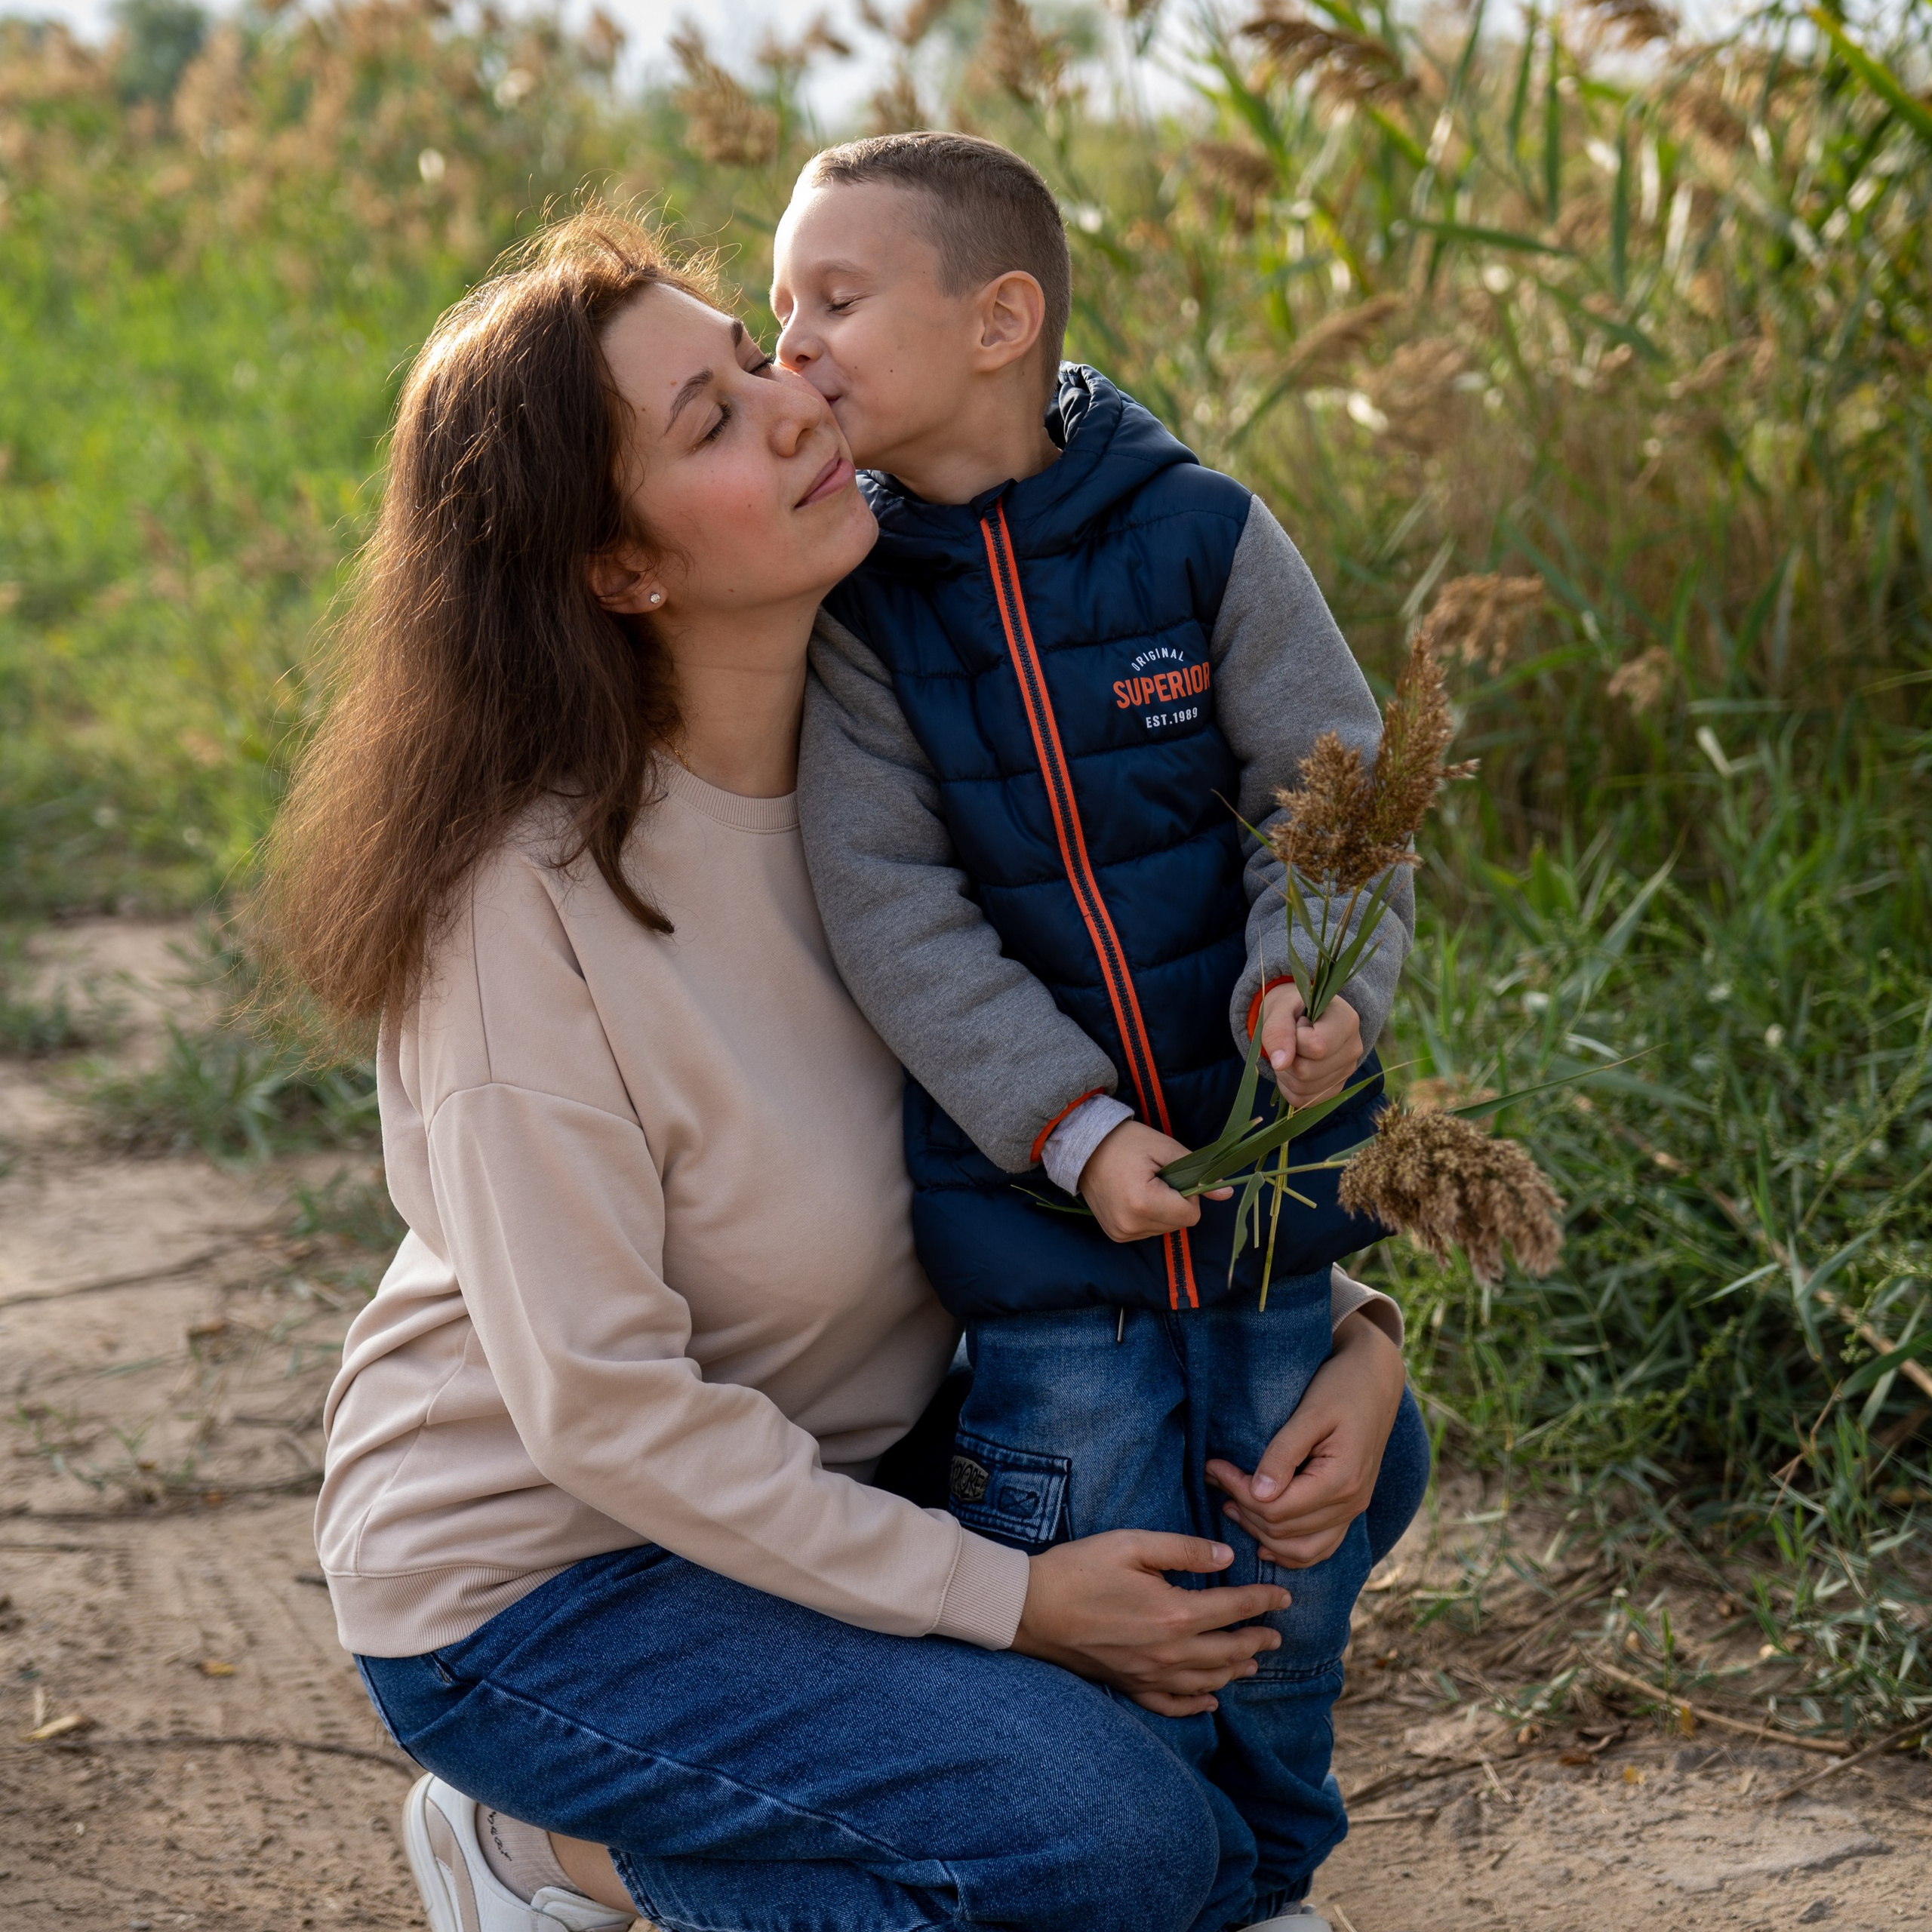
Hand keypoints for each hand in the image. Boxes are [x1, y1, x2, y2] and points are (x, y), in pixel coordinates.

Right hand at [1011, 1530, 1291, 1716]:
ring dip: (1236, 1670)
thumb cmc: (1080, 1568)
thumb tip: (1225, 1557)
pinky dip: (1198, 1704)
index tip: (1284, 1597)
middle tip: (1276, 1634)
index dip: (1262, 1601)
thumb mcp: (1133, 1545)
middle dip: (1257, 1640)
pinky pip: (1173, 1704)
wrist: (1032, 1608)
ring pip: (1207, 1680)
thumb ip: (1183, 1550)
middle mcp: (1169, 1651)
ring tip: (1253, 1662)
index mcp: (1175, 1611)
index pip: (1233, 1607)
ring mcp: (1150, 1674)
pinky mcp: (1129, 1685)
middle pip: (1228, 1650)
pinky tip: (1211, 1700)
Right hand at [1079, 1120, 1230, 1242]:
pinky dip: (1149, 1216)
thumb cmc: (1126, 1142)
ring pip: (1165, 1229)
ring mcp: (1121, 1233)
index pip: (1191, 1215)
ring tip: (1143, 1186)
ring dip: (1163, 1210)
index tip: (1172, 1176)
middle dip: (1176, 1203)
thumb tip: (1228, 1192)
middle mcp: (1130, 1225)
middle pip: (1179, 1224)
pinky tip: (1134, 1197)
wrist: (1083, 1147)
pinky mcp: (1116, 1235)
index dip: (1189, 1194)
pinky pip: (1148, 1231)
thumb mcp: (1165, 1148)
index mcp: (1143, 1203)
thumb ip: (1198, 1172)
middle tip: (1157, 1179)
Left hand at [1205, 1311, 1405, 1566]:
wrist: (1376, 1379)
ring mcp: (1353, 1510)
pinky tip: (1265, 1541)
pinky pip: (1321, 1546)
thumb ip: (1283, 1454)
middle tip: (1214, 1478)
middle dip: (1243, 1508)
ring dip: (1262, 1533)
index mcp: (1341, 1481)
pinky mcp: (1350, 1507)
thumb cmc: (1342, 1387)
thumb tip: (1258, 1493)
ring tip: (1231, 1506)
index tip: (1214, 1466)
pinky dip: (1291, 1551)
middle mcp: (1351, 1504)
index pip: (1277, 1509)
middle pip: (1284, 1530)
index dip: (1238, 1491)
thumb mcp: (1310, 1412)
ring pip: (1301, 1550)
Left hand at [1258, 985, 1363, 1108]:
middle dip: (1286, 1058)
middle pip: (1307, 1071)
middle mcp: (1353, 1049)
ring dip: (1285, 1072)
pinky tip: (1293, 1066)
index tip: (1298, 1023)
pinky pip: (1303, 1100)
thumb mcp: (1280, 1008)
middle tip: (1290, 1040)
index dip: (1295, 1038)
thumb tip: (1280, 1063)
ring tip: (1292, 1051)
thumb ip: (1278, 1030)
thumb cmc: (1291, 1007)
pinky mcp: (1335, 1088)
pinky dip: (1288, 1086)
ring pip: (1303, 1089)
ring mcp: (1347, 1071)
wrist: (1300, 1014)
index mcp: (1347, 1021)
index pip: (1316, 1047)